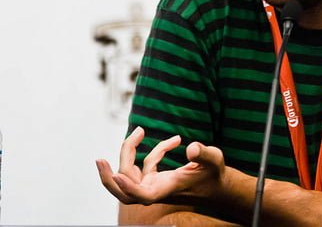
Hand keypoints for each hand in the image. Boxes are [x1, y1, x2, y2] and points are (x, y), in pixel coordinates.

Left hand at [96, 126, 225, 205]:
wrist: (217, 188)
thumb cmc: (215, 175)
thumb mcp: (215, 160)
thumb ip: (204, 154)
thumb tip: (192, 147)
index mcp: (168, 188)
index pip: (143, 195)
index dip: (129, 188)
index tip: (118, 175)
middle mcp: (157, 189)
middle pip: (124, 193)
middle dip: (108, 179)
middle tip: (99, 160)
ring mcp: (155, 185)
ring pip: (129, 176)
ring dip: (129, 154)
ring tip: (140, 131)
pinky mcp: (156, 179)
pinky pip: (146, 165)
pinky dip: (155, 151)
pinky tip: (175, 141)